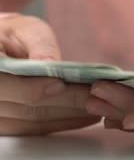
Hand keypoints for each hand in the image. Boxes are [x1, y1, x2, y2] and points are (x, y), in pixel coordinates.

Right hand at [0, 14, 99, 135]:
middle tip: (96, 98)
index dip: (31, 88)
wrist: (2, 48)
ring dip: (67, 117)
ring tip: (98, 107)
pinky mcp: (5, 125)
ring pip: (31, 122)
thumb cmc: (14, 35)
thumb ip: (39, 46)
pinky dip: (60, 123)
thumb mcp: (25, 30)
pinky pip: (33, 129)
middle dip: (64, 104)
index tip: (61, 84)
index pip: (2, 86)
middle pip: (23, 108)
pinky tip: (84, 117)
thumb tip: (50, 64)